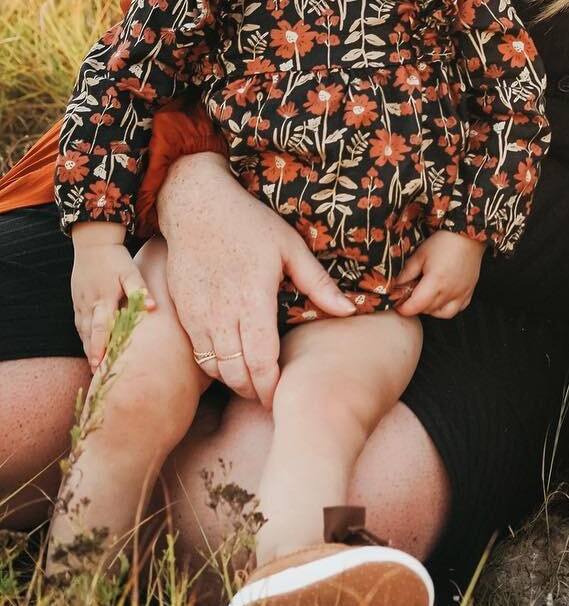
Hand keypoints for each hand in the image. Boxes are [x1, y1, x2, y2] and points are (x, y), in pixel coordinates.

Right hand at [70, 227, 155, 369]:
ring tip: (94, 366)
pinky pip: (79, 323)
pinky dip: (83, 336)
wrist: (92, 243)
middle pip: (89, 334)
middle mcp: (89, 304)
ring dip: (87, 348)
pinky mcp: (77, 301)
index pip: (101, 327)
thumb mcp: (130, 271)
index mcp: (104, 298)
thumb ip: (140, 289)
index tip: (101, 363)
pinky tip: (88, 347)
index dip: (101, 346)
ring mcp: (80, 303)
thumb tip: (152, 308)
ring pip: (82, 331)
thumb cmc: (116, 258)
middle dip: (92, 353)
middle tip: (96, 373)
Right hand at [156, 153, 352, 408]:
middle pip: (237, 373)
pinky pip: (197, 353)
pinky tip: (232, 365)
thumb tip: (349, 310)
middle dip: (255, 393)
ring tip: (255, 386)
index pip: (261, 360)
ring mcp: (198, 315)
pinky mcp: (182, 312)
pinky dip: (215, 367)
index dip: (272, 386)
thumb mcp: (291, 247)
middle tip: (273, 399)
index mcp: (253, 299)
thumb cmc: (249, 223)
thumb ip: (318, 283)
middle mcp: (221, 313)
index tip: (285, 396)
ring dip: (234, 383)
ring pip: (215, 368)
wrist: (195, 206)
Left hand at [393, 232, 483, 318]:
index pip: (415, 307)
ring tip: (426, 296)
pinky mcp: (468, 293)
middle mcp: (449, 292)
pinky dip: (446, 308)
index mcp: (435, 282)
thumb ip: (406, 273)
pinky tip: (441, 298)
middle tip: (410, 294)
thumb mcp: (420, 255)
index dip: (403, 308)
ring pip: (441, 313)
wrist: (468, 236)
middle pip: (426, 310)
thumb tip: (395, 286)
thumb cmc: (444, 242)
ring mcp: (460, 294)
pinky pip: (456, 310)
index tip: (398, 303)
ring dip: (430, 309)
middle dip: (415, 305)